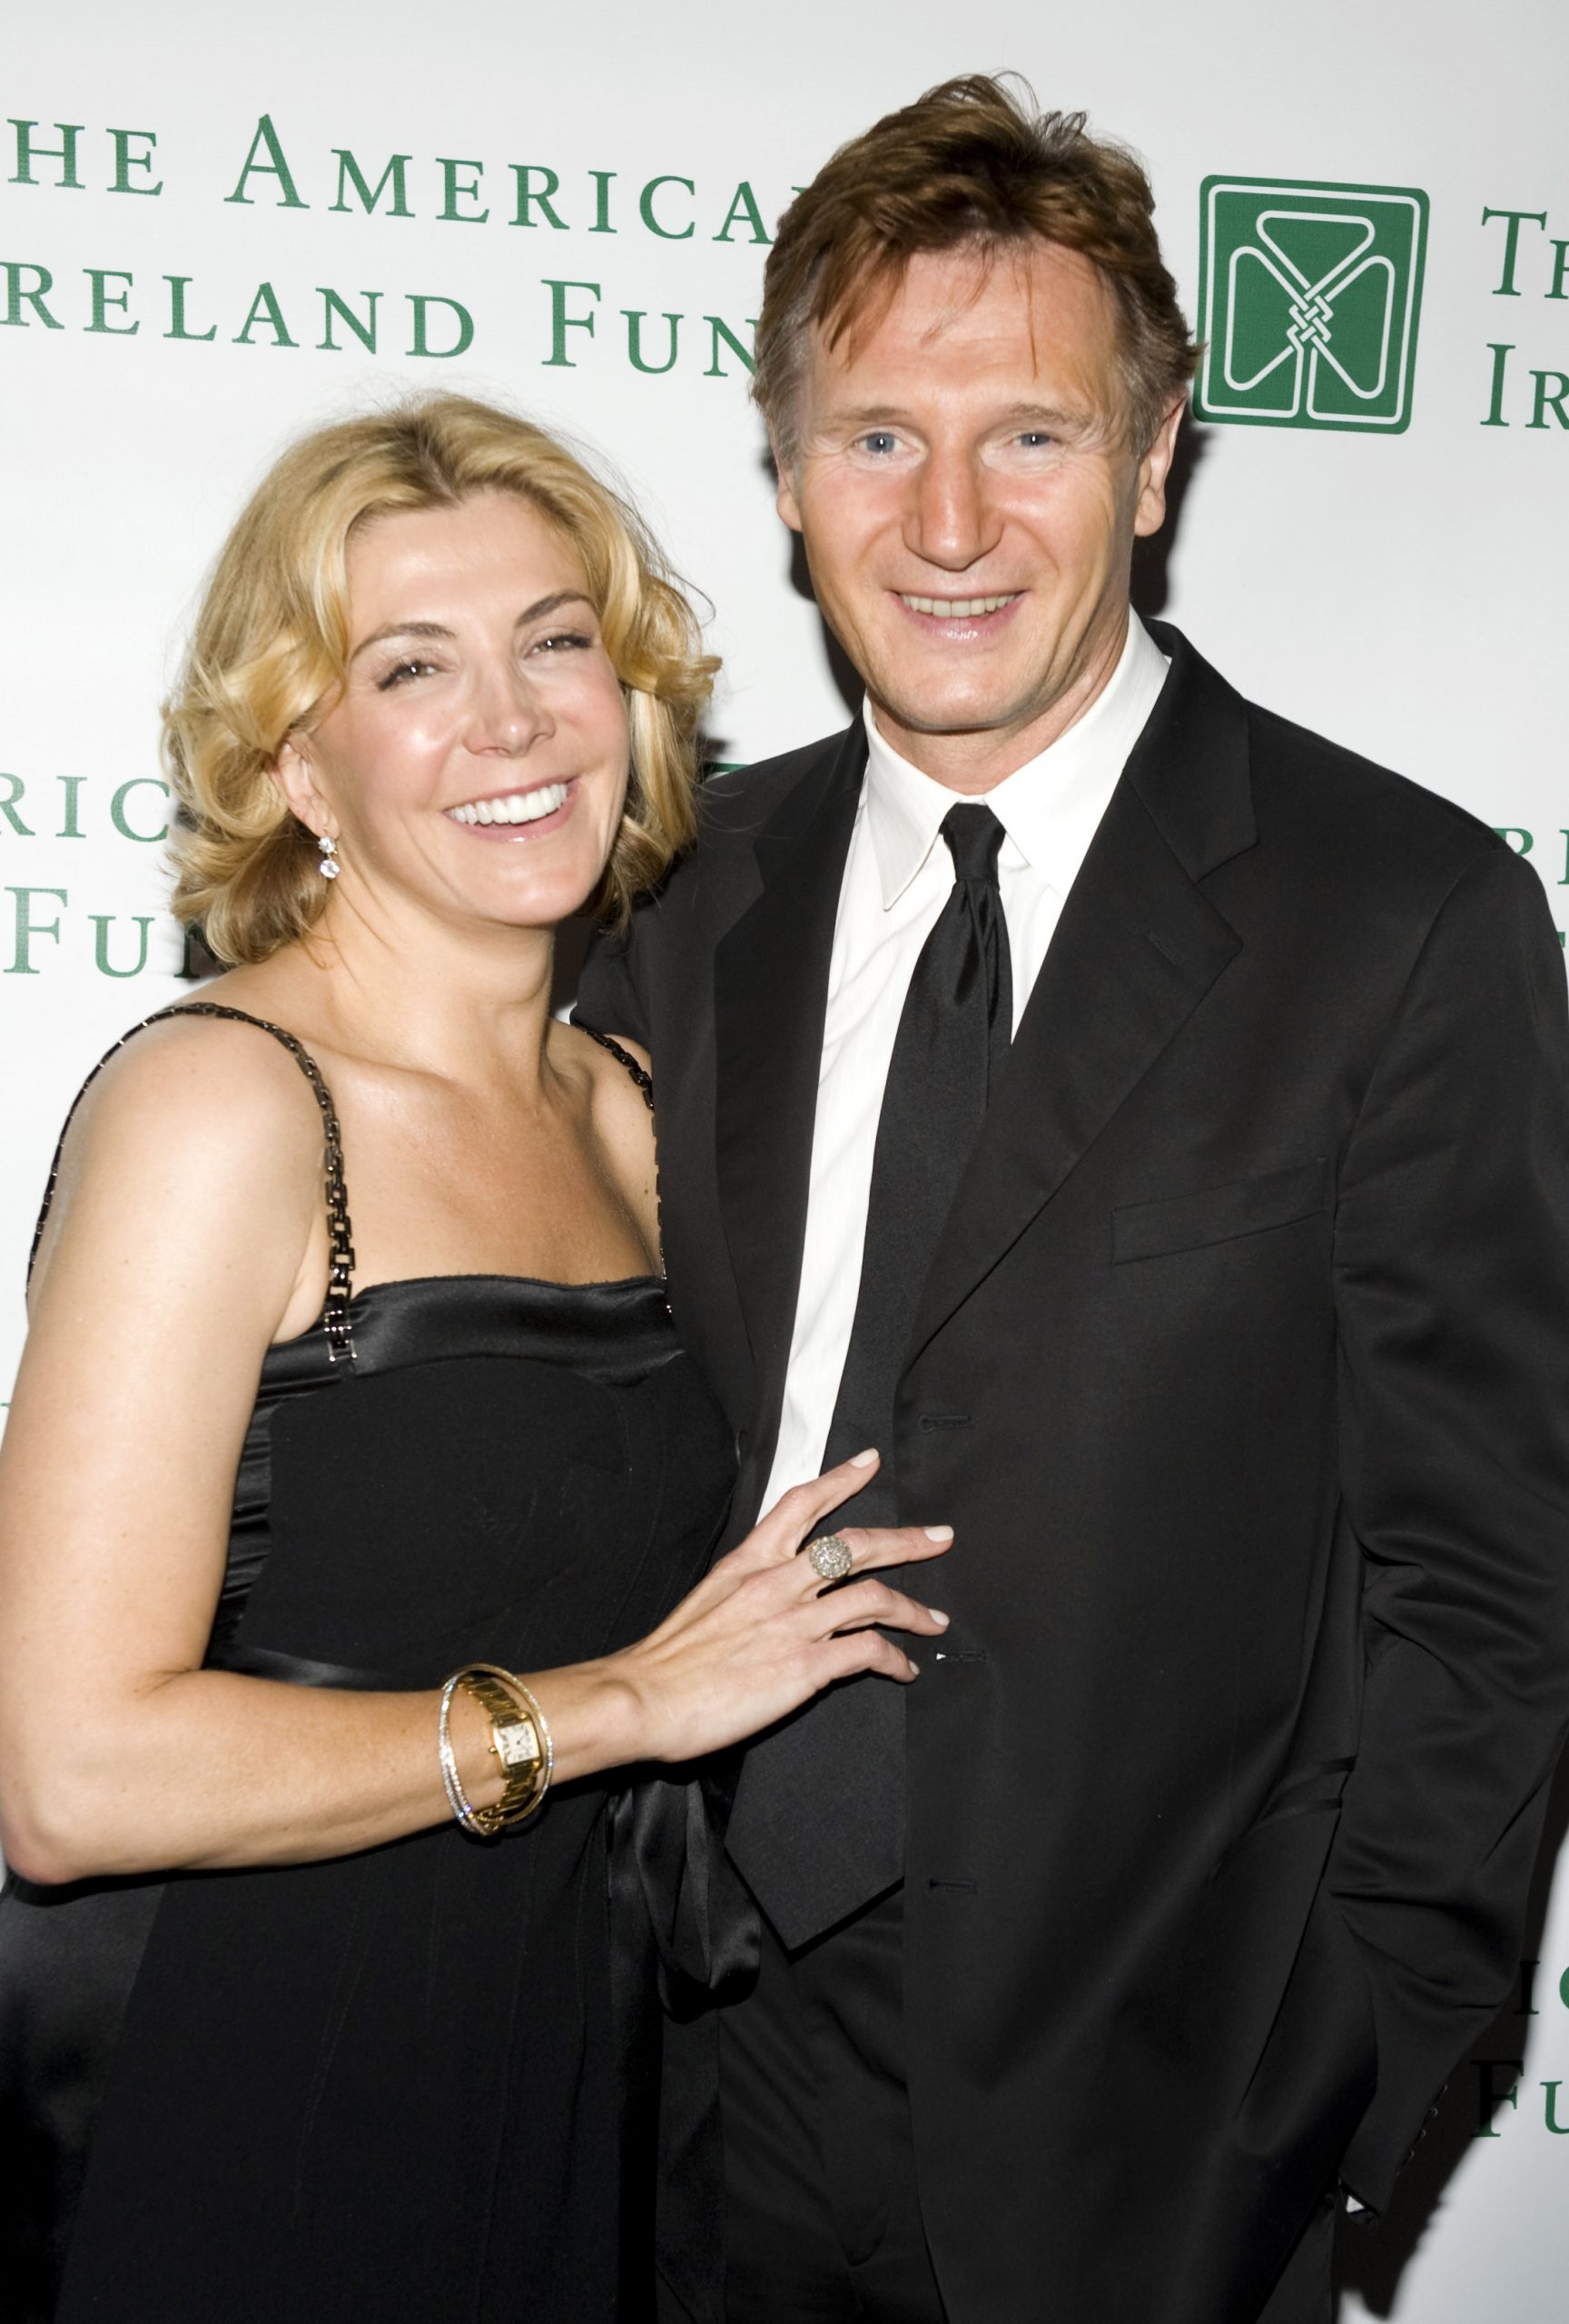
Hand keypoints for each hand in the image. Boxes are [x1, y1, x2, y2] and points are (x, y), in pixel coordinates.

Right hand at [611, 1451, 951, 1765]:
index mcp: (749, 1562)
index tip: (869, 1464)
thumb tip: (772, 1595)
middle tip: (939, 1537)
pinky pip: (868, 1651)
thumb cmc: (668, 1659)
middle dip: (906, 1540)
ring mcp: (794, 1622)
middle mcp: (777, 1582)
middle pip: (857, 1546)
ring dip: (914, 1608)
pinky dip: (894, 1659)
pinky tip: (902, 1669)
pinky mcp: (805, 1664)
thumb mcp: (707, 1600)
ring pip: (874, 1597)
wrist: (644, 1696)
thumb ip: (747, 1590)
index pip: (802, 1503)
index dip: (842, 1479)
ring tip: (933, 1620)